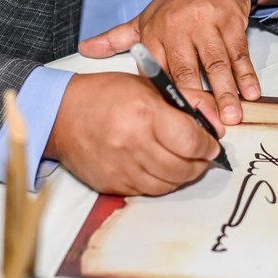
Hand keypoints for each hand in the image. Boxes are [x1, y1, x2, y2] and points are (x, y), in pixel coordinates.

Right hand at [46, 72, 223, 195]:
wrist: (61, 115)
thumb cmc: (105, 95)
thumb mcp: (148, 86)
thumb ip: (186, 101)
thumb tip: (216, 123)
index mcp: (145, 113)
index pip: (191, 141)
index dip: (208, 145)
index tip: (211, 144)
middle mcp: (133, 143)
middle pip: (183, 168)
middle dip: (200, 164)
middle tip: (202, 156)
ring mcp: (121, 167)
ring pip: (168, 184)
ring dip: (182, 176)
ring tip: (184, 162)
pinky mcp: (113, 184)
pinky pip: (148, 191)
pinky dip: (161, 182)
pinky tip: (160, 169)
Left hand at [78, 0, 260, 124]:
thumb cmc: (178, 3)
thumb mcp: (145, 18)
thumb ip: (117, 38)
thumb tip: (85, 49)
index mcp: (155, 32)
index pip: (159, 70)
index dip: (167, 97)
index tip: (173, 121)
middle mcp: (179, 27)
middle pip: (189, 70)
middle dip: (199, 99)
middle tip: (207, 126)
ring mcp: (207, 24)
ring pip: (217, 63)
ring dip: (226, 92)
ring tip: (233, 117)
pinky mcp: (231, 21)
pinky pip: (239, 52)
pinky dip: (247, 74)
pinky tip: (252, 93)